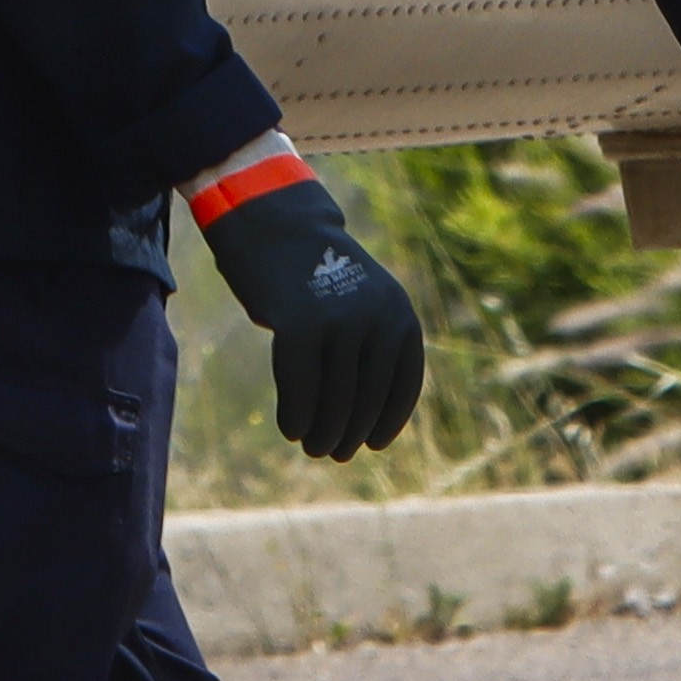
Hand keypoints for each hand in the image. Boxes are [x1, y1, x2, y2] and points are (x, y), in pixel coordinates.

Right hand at [200, 173, 424, 460]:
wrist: (276, 227)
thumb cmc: (316, 273)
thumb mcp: (360, 301)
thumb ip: (371, 346)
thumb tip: (367, 420)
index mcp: (399, 312)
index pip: (404, 382)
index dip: (390, 419)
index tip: (374, 443)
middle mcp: (376, 316)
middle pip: (368, 398)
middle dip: (350, 433)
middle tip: (333, 452)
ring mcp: (339, 320)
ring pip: (335, 399)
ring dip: (324, 433)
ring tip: (313, 448)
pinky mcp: (299, 326)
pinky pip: (301, 389)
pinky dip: (297, 416)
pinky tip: (290, 429)